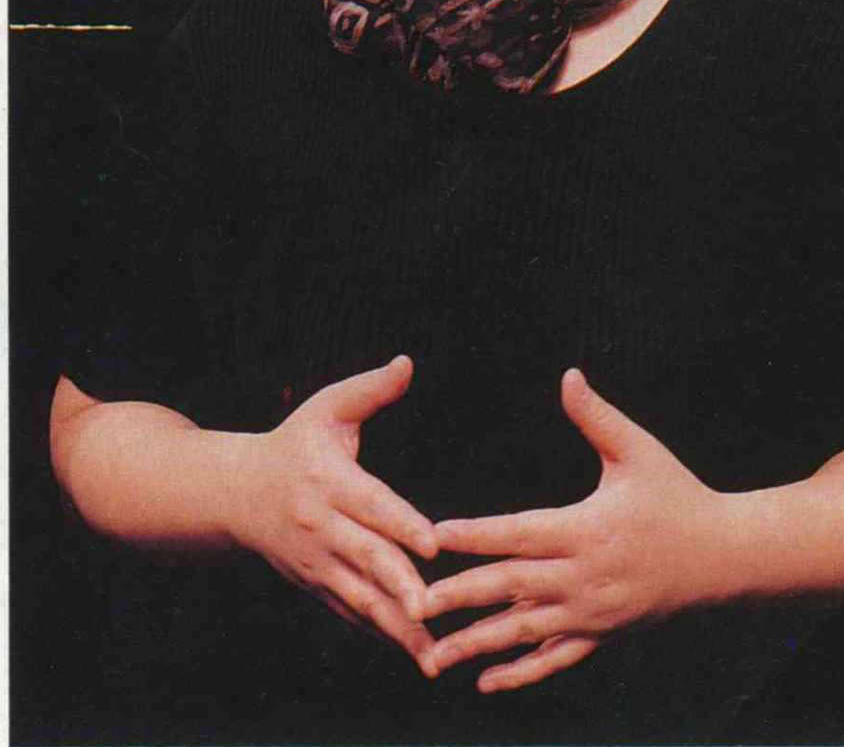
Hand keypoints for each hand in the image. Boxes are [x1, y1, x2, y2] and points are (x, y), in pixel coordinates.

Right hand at [230, 355, 439, 674]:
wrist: (236, 493)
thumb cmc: (294, 443)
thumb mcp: (326, 408)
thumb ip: (370, 389)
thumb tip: (408, 362)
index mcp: (328, 480)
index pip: (370, 504)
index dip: (401, 523)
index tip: (432, 544)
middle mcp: (320, 526)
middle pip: (365, 558)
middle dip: (398, 585)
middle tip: (429, 609)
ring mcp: (315, 561)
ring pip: (358, 597)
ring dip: (393, 626)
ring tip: (430, 654)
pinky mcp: (314, 585)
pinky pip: (348, 613)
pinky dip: (377, 633)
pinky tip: (409, 652)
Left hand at [424, 368, 735, 691]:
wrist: (722, 556)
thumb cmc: (677, 494)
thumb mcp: (639, 450)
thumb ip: (596, 416)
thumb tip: (567, 375)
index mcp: (587, 529)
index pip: (519, 533)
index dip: (476, 534)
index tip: (435, 537)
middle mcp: (584, 577)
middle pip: (511, 587)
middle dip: (460, 595)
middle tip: (415, 603)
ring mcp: (592, 613)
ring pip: (524, 631)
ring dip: (477, 643)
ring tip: (433, 655)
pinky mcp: (602, 634)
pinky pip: (555, 658)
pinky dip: (519, 673)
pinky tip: (485, 681)